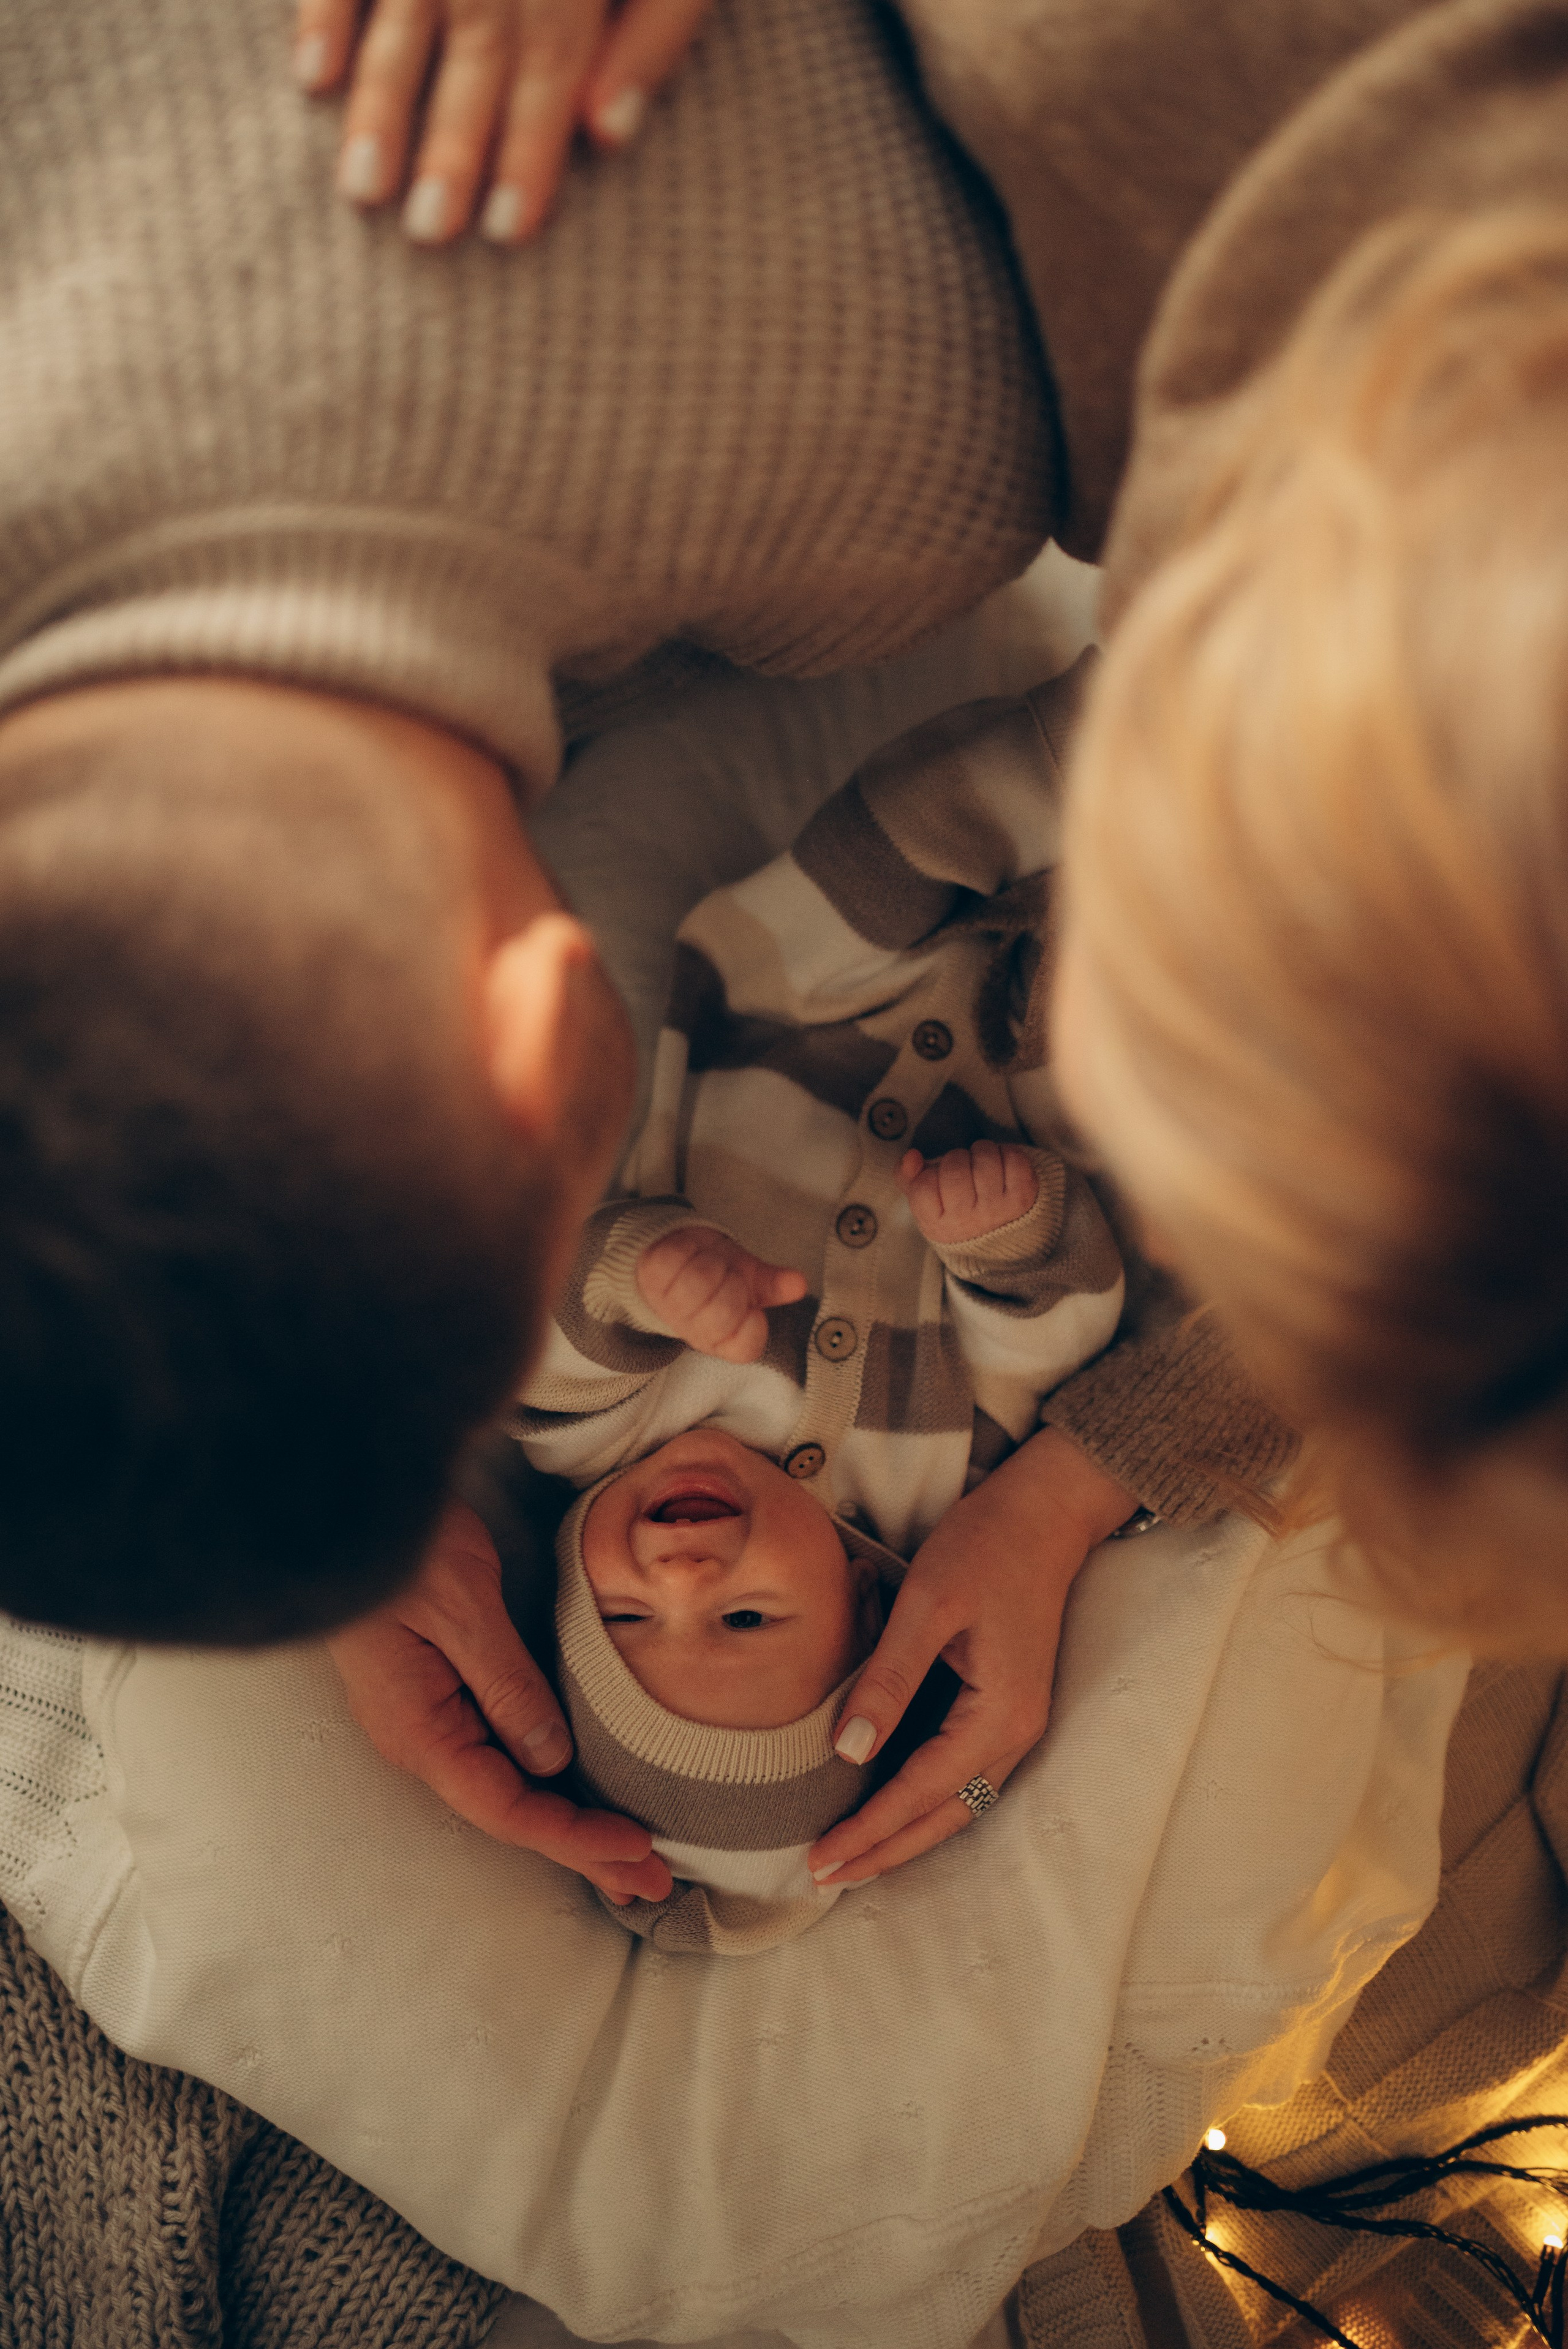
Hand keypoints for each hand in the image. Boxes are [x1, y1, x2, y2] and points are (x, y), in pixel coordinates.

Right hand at [294, 0, 715, 244]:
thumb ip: (652, 34)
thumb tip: (608, 135)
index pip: (550, 59)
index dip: (531, 146)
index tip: (509, 230)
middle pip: (475, 44)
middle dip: (451, 142)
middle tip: (429, 234)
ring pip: (404, 13)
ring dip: (382, 104)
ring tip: (361, 191)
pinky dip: (321, 14)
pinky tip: (312, 80)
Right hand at [327, 1499, 673, 1902]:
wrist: (352, 1503)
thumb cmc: (404, 1543)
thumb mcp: (463, 1608)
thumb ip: (507, 1685)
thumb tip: (551, 1759)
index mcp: (420, 1730)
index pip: (506, 1806)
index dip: (574, 1836)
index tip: (636, 1850)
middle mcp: (421, 1739)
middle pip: (511, 1812)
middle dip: (584, 1851)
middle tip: (656, 1885)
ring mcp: (428, 1720)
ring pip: (510, 1789)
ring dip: (572, 1826)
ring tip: (633, 1863)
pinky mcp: (440, 1695)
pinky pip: (502, 1756)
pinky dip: (549, 1784)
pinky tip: (579, 1796)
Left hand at [635, 1225, 806, 1362]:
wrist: (679, 1253)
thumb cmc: (718, 1272)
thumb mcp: (751, 1280)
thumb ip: (773, 1284)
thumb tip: (798, 1283)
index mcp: (723, 1338)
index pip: (745, 1346)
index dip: (752, 1322)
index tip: (749, 1305)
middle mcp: (693, 1329)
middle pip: (724, 1311)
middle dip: (732, 1283)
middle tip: (725, 1277)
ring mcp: (668, 1304)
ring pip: (700, 1280)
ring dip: (711, 1262)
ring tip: (707, 1263)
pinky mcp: (650, 1276)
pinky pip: (675, 1259)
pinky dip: (688, 1248)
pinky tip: (687, 1253)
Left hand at [807, 1429, 1133, 1885]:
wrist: (1044, 1511)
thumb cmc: (987, 1546)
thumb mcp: (929, 1605)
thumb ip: (890, 1680)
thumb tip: (846, 1751)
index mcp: (1000, 1714)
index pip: (922, 1791)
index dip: (870, 1829)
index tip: (821, 1859)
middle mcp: (1017, 1731)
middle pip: (946, 1814)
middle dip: (886, 1849)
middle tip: (826, 1875)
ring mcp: (1018, 1720)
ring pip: (958, 1800)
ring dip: (907, 1831)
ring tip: (853, 1855)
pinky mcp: (1008, 1704)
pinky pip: (964, 1772)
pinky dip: (926, 1798)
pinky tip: (893, 1803)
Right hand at [898, 1140, 1037, 1246]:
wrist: (999, 1237)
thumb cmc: (956, 1210)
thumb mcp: (926, 1201)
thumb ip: (907, 1177)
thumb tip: (912, 1156)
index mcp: (937, 1224)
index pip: (924, 1186)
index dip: (930, 1174)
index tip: (939, 1180)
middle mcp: (967, 1221)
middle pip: (954, 1169)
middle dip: (956, 1159)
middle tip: (962, 1169)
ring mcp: (997, 1210)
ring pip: (985, 1159)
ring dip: (982, 1151)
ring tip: (981, 1164)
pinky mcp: (1022, 1197)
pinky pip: (1013, 1158)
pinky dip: (1007, 1152)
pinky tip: (1002, 1165)